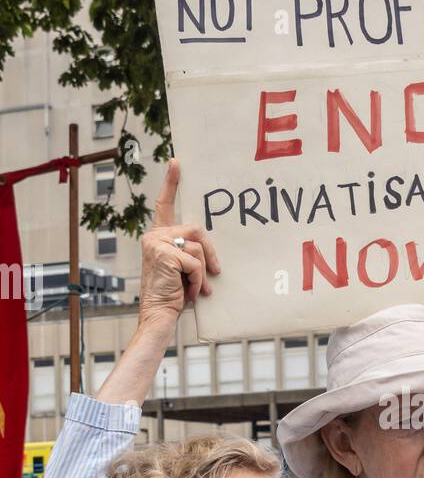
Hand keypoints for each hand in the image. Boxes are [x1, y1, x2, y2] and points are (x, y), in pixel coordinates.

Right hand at [138, 159, 220, 332]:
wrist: (159, 315)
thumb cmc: (173, 293)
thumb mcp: (183, 267)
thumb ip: (190, 251)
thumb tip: (210, 247)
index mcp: (158, 236)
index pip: (165, 205)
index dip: (171, 183)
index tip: (177, 162)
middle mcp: (154, 235)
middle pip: (196, 230)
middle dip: (210, 253)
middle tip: (216, 273)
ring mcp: (157, 243)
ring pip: (198, 248)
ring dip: (202, 272)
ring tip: (194, 287)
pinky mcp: (164, 253)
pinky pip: (195, 262)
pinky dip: (197, 279)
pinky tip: (188, 291)